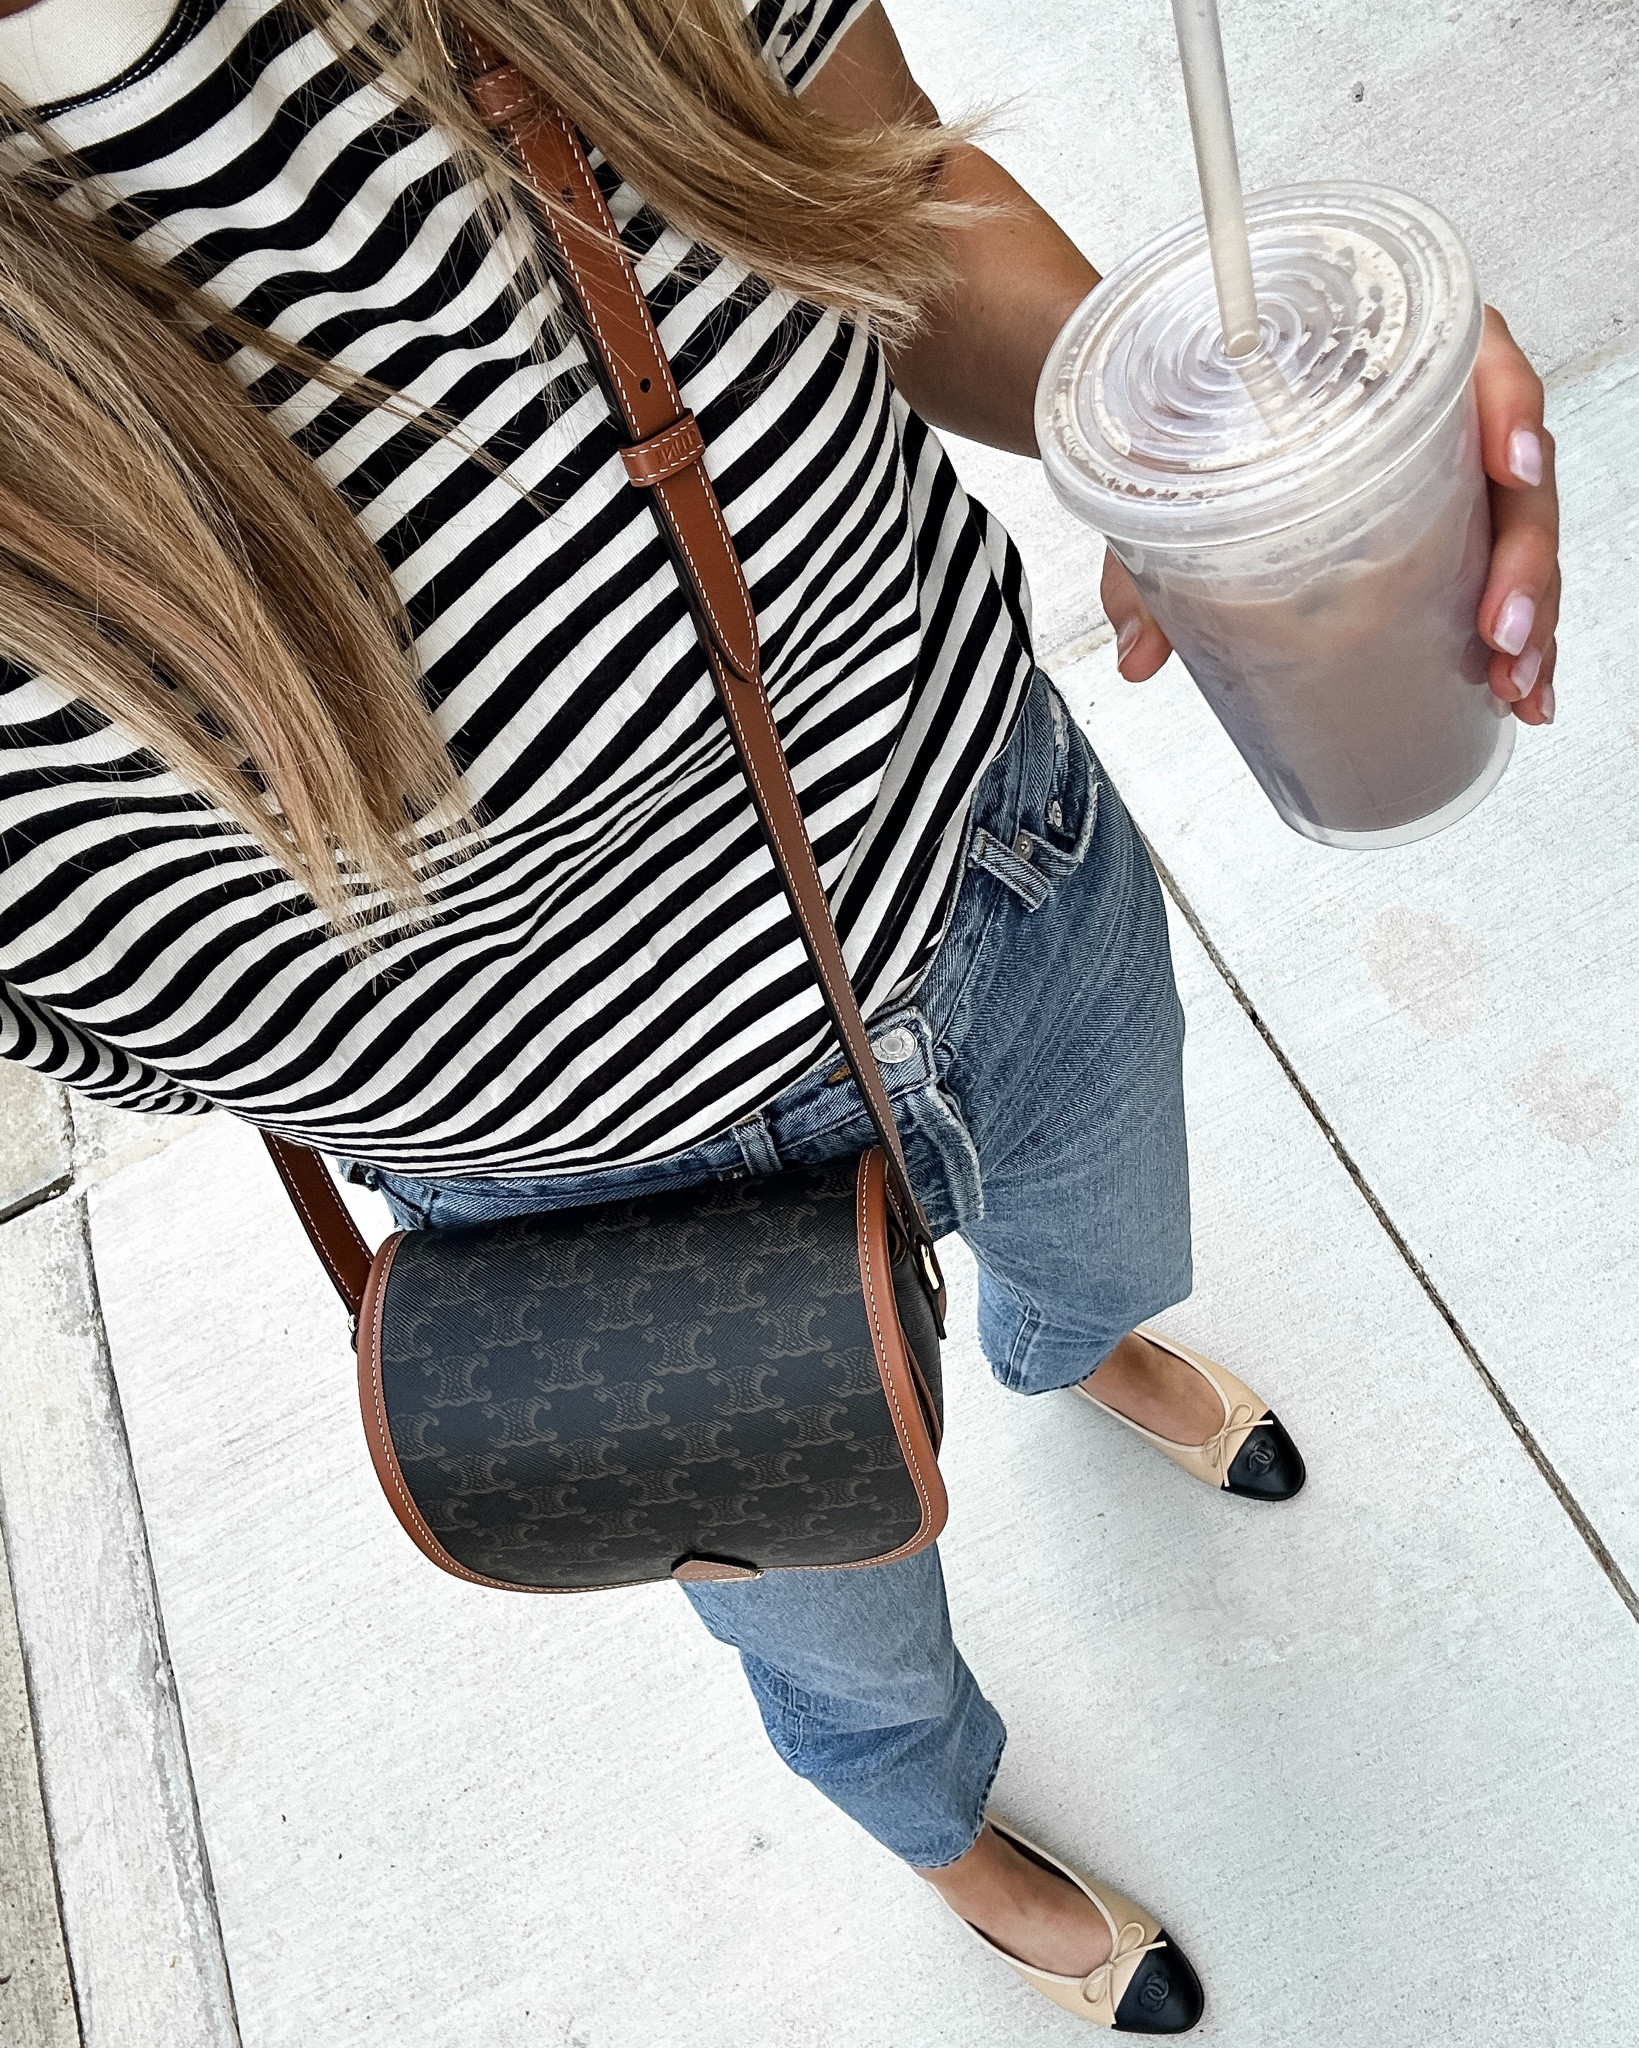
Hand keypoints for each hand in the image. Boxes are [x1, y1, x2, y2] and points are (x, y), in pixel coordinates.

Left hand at [1100, 305, 1560, 724]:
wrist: (1161, 425)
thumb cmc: (1183, 425)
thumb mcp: (1164, 483)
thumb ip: (1147, 562)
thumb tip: (1139, 654)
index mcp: (1381, 360)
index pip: (1477, 359)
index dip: (1509, 408)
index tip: (1511, 468)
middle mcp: (1428, 411)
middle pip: (1514, 468)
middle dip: (1526, 556)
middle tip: (1504, 630)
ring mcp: (1441, 474)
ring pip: (1517, 530)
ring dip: (1534, 611)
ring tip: (1517, 681)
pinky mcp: (1438, 528)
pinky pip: (1496, 571)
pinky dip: (1518, 633)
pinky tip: (1519, 688)